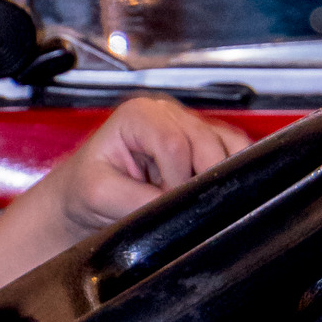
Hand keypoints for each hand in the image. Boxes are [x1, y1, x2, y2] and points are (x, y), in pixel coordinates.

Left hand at [49, 95, 248, 245]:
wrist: (86, 195)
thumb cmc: (86, 187)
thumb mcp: (100, 195)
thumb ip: (138, 200)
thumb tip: (175, 208)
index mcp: (138, 115)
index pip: (174, 143)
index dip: (176, 179)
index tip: (164, 201)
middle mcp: (166, 113)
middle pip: (207, 142)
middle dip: (199, 180)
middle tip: (180, 205)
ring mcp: (188, 125)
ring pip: (227, 145)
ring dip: (218, 176)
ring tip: (189, 198)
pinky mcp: (205, 142)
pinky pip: (236, 152)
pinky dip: (231, 174)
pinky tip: (206, 192)